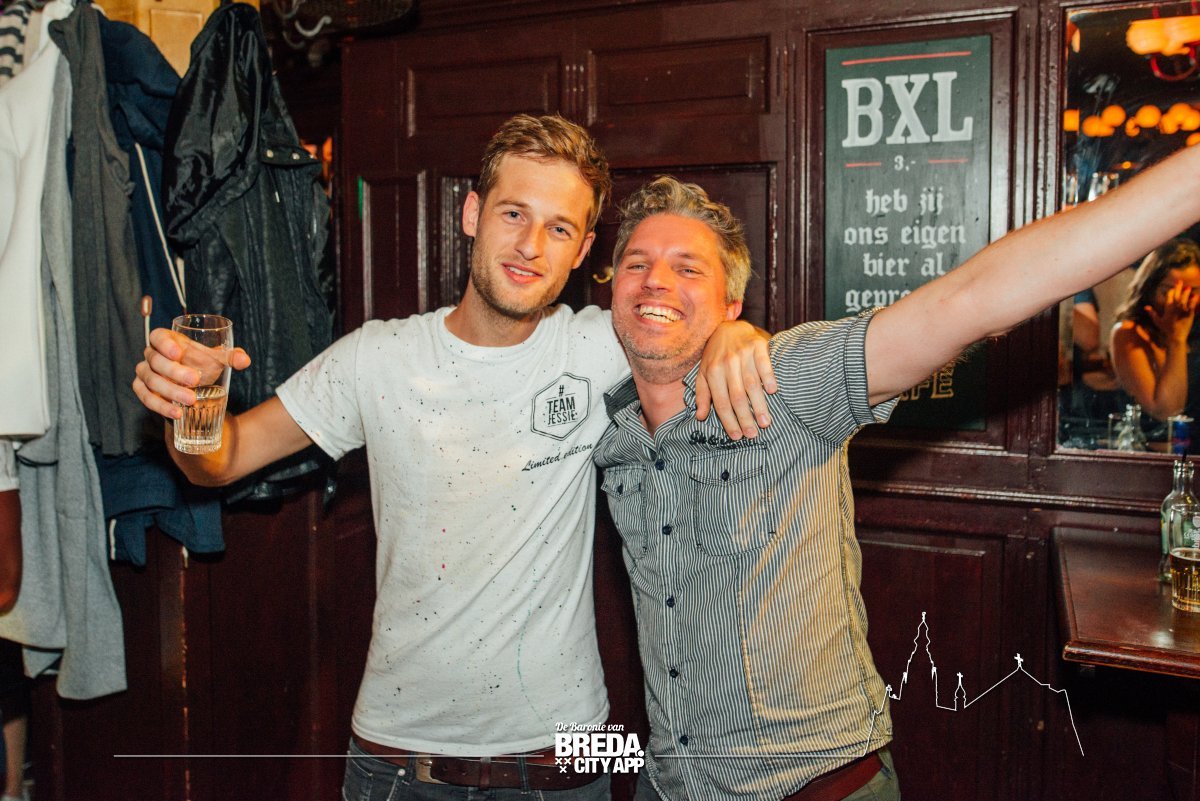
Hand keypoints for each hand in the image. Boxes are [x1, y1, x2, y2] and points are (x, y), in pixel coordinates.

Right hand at [132, 328, 250, 419]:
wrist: (192, 385)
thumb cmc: (201, 364)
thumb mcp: (215, 359)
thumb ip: (230, 357)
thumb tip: (245, 361)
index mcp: (166, 341)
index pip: (158, 337)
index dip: (165, 344)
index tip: (179, 353)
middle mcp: (151, 355)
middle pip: (156, 361)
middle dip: (174, 372)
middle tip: (195, 380)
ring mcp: (145, 373)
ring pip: (151, 381)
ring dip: (170, 391)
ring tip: (191, 400)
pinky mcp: (143, 390)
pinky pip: (146, 397)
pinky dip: (160, 406)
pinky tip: (177, 413)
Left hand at [696, 320, 777, 438]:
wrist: (729, 327)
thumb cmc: (716, 355)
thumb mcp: (704, 373)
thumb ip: (702, 394)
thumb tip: (700, 417)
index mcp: (712, 372)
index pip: (720, 402)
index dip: (728, 421)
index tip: (737, 436)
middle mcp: (727, 363)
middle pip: (737, 396)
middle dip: (745, 418)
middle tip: (753, 435)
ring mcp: (743, 353)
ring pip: (751, 384)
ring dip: (759, 405)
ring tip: (765, 422)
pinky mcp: (758, 345)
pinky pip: (764, 364)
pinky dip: (768, 377)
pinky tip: (773, 391)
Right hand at [1146, 279, 1199, 343]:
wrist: (1176, 336)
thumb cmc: (1166, 329)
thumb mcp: (1157, 321)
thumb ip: (1152, 313)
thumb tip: (1146, 307)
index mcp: (1167, 308)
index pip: (1169, 296)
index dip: (1171, 291)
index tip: (1172, 288)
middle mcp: (1175, 307)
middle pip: (1177, 295)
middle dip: (1178, 287)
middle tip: (1179, 281)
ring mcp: (1183, 309)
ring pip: (1185, 298)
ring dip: (1186, 292)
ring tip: (1187, 287)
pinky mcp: (1190, 313)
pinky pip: (1192, 304)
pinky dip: (1194, 299)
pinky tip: (1195, 295)